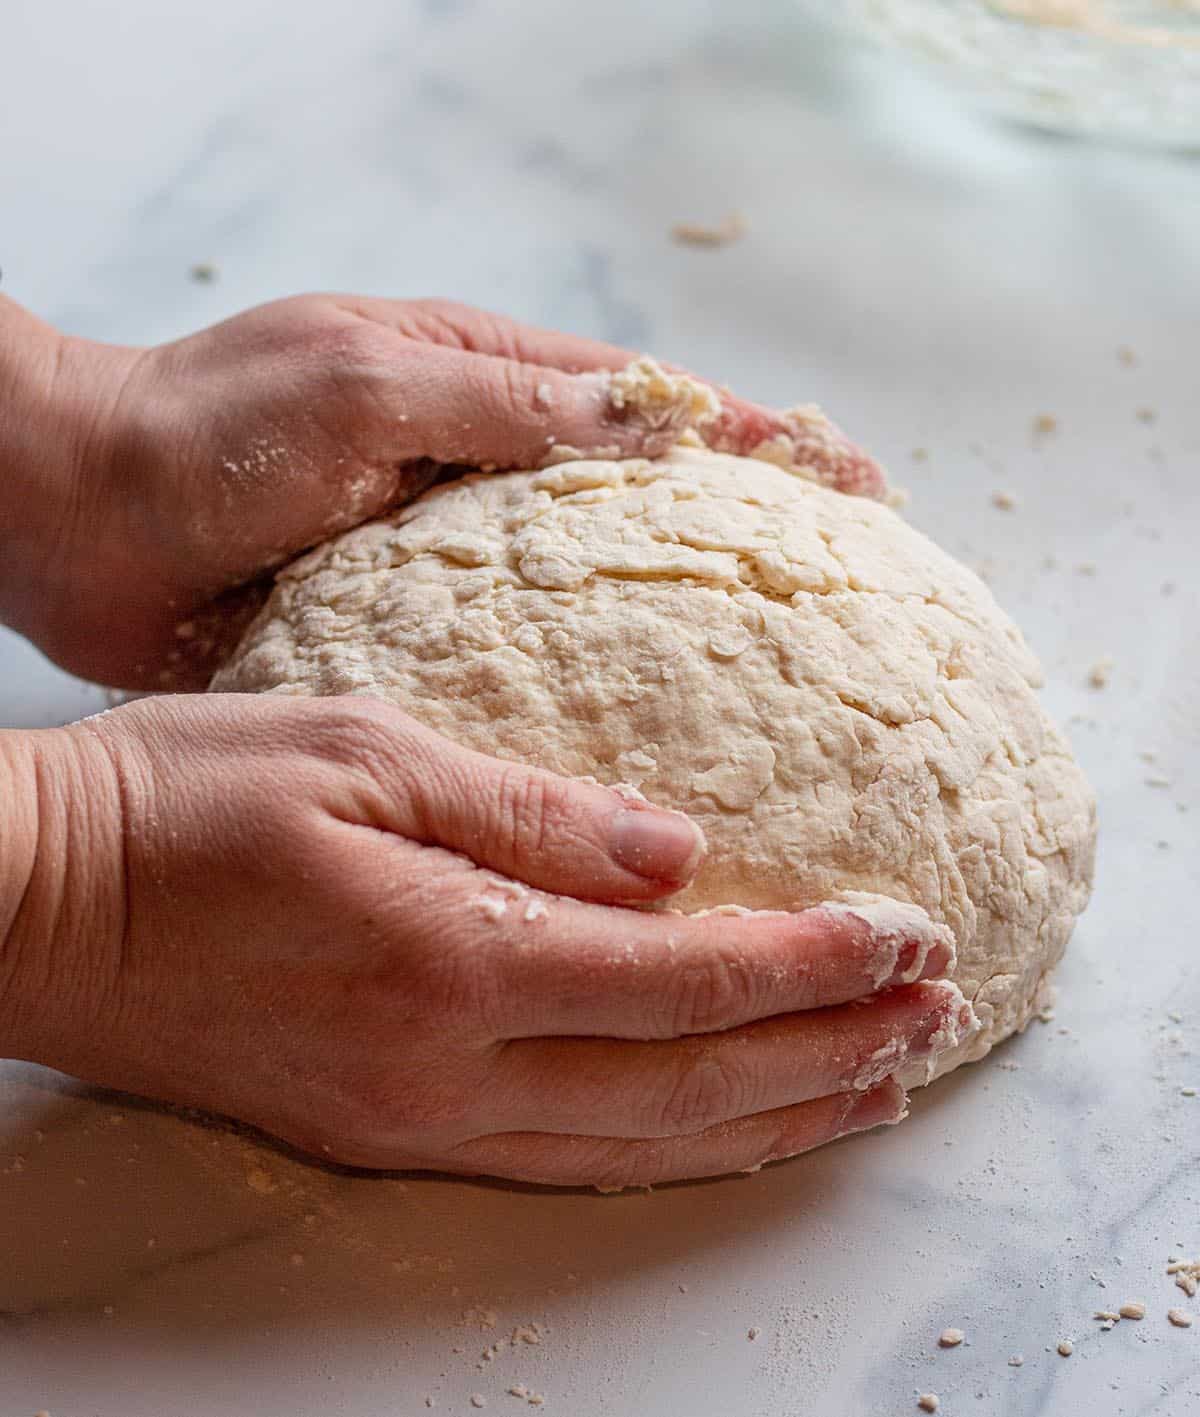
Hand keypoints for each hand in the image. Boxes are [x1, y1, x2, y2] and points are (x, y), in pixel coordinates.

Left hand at [0, 294, 883, 690]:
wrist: (81, 514)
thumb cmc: (210, 430)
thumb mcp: (363, 385)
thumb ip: (499, 400)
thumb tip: (647, 415)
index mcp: (485, 386)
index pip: (653, 405)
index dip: (755, 441)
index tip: (853, 482)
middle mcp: (486, 470)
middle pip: (643, 498)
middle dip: (746, 532)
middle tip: (849, 585)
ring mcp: (454, 558)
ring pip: (593, 589)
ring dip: (680, 621)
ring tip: (781, 679)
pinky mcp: (410, 627)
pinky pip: (519, 661)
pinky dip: (585, 688)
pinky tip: (637, 741)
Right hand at [2, 694, 966, 1187]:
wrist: (42, 902)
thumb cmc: (188, 799)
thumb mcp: (362, 749)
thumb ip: (529, 811)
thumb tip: (675, 852)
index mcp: (449, 957)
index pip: (681, 980)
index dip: (810, 965)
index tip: (907, 936)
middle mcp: (444, 1068)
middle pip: (684, 1085)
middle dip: (826, 1054)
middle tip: (935, 1021)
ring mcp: (413, 1117)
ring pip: (637, 1145)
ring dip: (770, 1119)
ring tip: (876, 1092)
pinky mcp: (384, 1128)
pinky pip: (563, 1158)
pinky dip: (669, 1147)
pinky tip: (726, 1127)